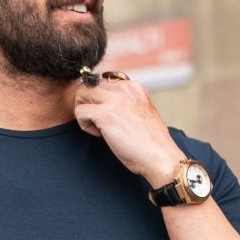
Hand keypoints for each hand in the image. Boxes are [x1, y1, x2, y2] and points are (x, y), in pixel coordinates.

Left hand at [72, 72, 179, 187]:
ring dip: (85, 112)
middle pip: (91, 85)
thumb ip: (126, 104)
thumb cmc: (151, 144)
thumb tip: (104, 105)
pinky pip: (80, 111)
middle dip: (89, 104)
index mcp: (135, 87)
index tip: (111, 118)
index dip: (101, 101)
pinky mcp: (105, 114)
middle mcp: (125, 89)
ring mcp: (114, 100)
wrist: (160, 158)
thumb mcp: (141, 113)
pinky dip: (84, 125)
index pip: (104, 82)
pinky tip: (99, 135)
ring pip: (82, 93)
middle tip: (99, 124)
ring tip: (99, 129)